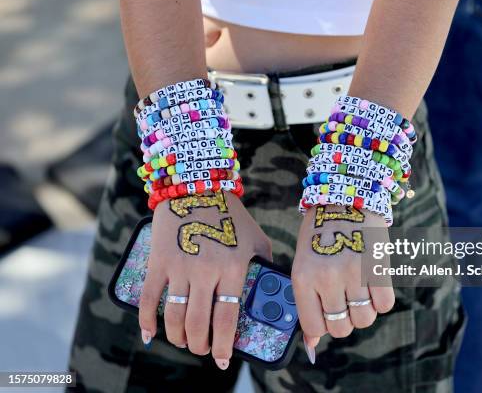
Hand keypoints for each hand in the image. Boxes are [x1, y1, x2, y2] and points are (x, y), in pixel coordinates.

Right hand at [138, 192, 271, 369]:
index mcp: (233, 268)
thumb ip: (263, 266)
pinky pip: (149, 297)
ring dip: (177, 336)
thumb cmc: (232, 216)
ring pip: (174, 315)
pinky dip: (147, 320)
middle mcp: (205, 270)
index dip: (222, 344)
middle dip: (199, 345)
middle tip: (201, 350)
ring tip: (183, 341)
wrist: (198, 186)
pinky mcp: (159, 261)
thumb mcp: (257, 240)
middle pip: (199, 322)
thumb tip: (269, 293)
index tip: (221, 360)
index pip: (226, 317)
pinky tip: (150, 334)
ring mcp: (180, 266)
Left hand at [292, 205, 394, 361]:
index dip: (322, 326)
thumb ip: (307, 303)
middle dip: (344, 321)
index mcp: (303, 278)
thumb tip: (311, 346)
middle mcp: (327, 278)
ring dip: (363, 311)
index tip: (326, 314)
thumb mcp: (304, 265)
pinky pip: (386, 304)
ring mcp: (354, 273)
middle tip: (344, 301)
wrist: (344, 197)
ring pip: (365, 320)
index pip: (314, 327)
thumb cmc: (319, 235)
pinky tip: (373, 283)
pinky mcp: (377, 266)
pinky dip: (381, 300)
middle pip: (341, 329)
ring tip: (359, 291)